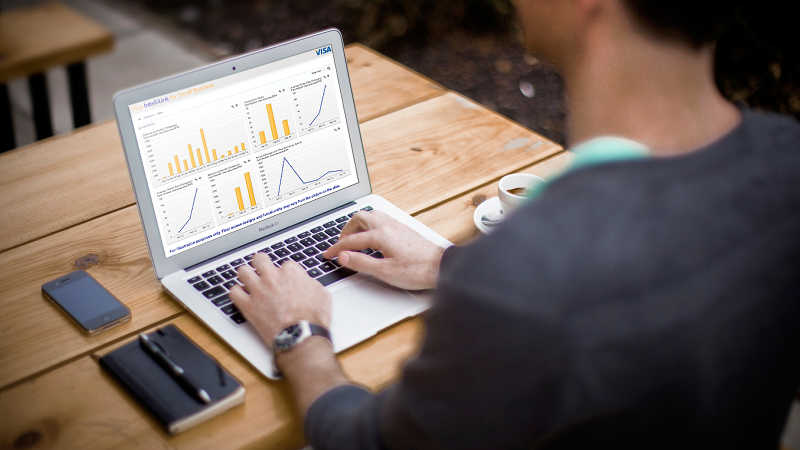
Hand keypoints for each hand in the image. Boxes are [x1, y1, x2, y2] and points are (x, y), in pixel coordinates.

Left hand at [229, 253, 331, 346]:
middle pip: (260, 259)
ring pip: (243, 271)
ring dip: (246, 275)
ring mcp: (258, 290)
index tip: (285, 279)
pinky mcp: (248, 306)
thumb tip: (306, 282)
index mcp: (291, 273)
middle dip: (261, 263)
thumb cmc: (313, 318)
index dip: (285, 273)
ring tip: (248, 279)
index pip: (285, 264)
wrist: (301, 336)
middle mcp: (272, 278)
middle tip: (262, 269)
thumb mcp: (322, 294)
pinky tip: (241, 295)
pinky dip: (236, 293)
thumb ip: (310, 283)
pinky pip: (234, 292)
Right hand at [323, 210, 444, 289]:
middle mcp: (388, 225)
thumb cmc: (417, 270)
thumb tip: (343, 257)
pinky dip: (369, 225)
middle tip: (340, 244)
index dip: (337, 248)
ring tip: (353, 238)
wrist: (441, 267)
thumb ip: (361, 263)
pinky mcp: (403, 228)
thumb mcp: (385, 272)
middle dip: (346, 230)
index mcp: (381, 235)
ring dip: (358, 225)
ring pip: (371, 215)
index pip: (351, 240)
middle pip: (359, 218)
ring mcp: (396, 225)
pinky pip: (380, 219)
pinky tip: (371, 236)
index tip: (328, 254)